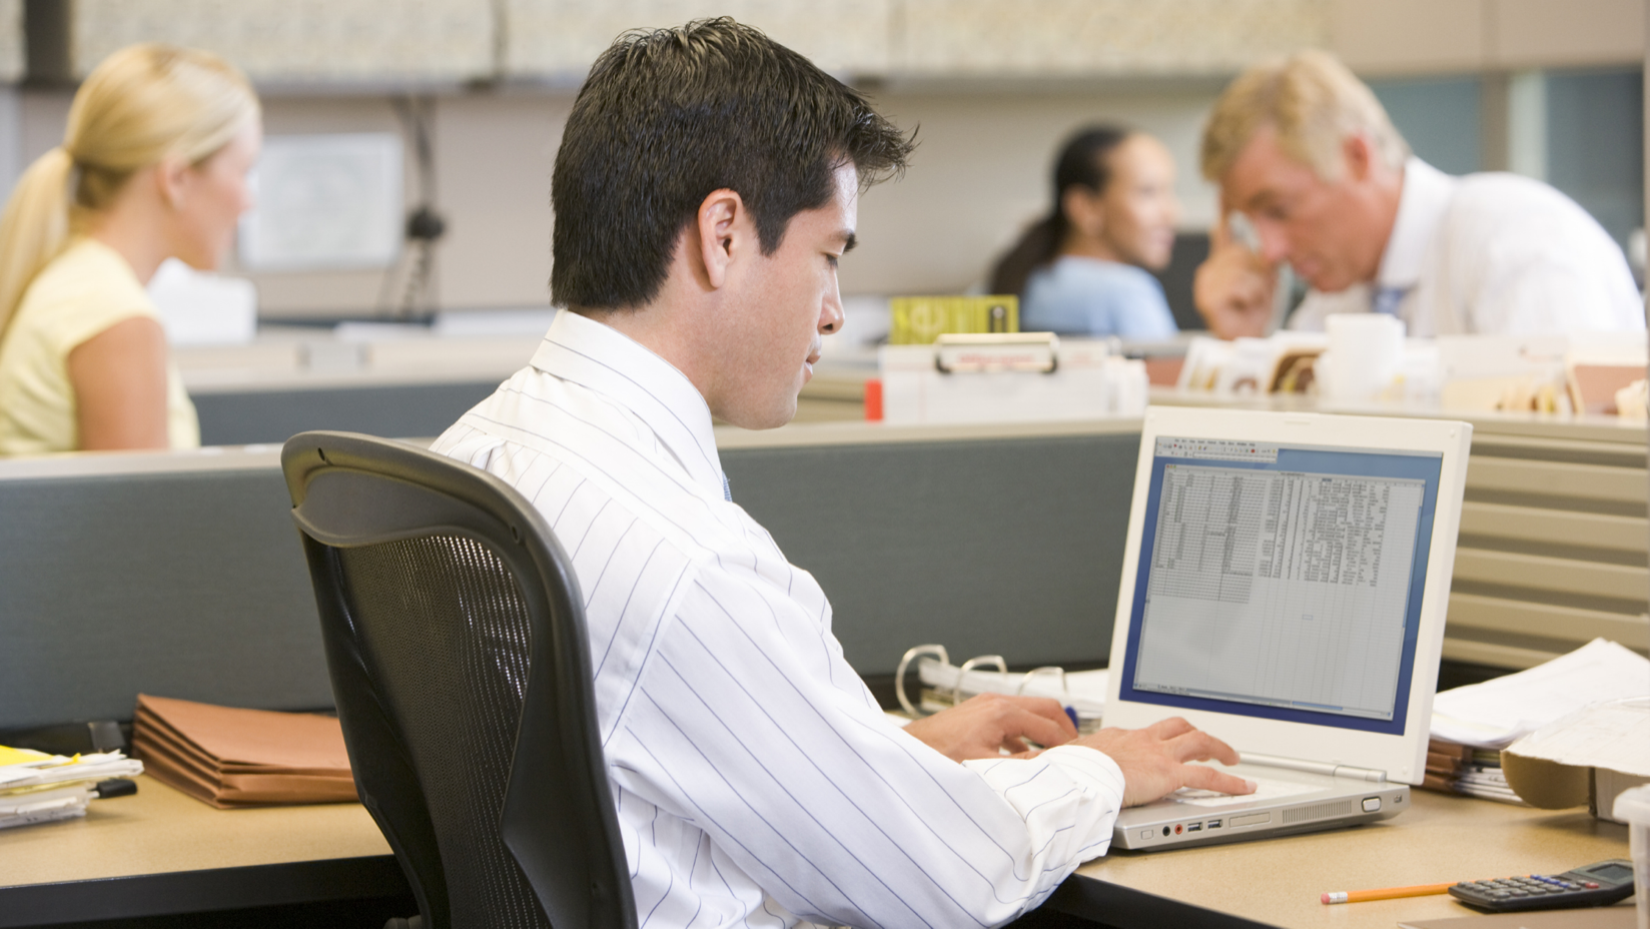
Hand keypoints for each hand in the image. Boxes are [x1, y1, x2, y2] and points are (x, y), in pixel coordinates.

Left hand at [904, 693, 1077, 762]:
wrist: (909, 749)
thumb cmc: (938, 755)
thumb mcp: (986, 766)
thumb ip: (1021, 766)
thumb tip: (1049, 767)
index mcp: (1002, 713)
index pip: (1049, 727)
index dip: (1067, 744)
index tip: (1079, 757)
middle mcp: (996, 702)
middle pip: (1046, 707)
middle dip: (1064, 727)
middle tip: (1076, 747)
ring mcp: (986, 704)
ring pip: (1029, 711)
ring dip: (1044, 729)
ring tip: (1055, 751)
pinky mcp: (978, 711)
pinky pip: (1012, 718)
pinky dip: (1025, 732)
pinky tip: (1023, 753)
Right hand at [1076, 717, 1253, 806]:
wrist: (1076, 773)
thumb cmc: (1067, 769)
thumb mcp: (1065, 760)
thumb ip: (1066, 761)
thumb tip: (1041, 764)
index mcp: (1118, 737)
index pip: (1145, 733)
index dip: (1159, 739)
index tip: (1161, 747)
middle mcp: (1142, 740)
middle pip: (1178, 727)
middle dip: (1196, 734)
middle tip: (1208, 745)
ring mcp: (1158, 754)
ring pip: (1199, 741)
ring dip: (1219, 748)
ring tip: (1232, 759)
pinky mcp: (1169, 773)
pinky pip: (1209, 776)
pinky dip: (1231, 782)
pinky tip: (1245, 787)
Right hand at [1193, 219, 1276, 338]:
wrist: (1249, 339)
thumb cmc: (1255, 310)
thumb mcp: (1262, 277)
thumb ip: (1257, 257)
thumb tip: (1258, 237)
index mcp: (1218, 263)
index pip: (1221, 234)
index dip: (1223, 215)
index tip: (1221, 196)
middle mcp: (1207, 271)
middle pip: (1240, 253)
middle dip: (1258, 271)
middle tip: (1258, 291)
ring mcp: (1205, 285)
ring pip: (1241, 270)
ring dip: (1256, 286)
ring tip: (1252, 300)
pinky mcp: (1208, 299)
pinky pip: (1238, 285)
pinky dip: (1249, 296)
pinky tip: (1244, 305)